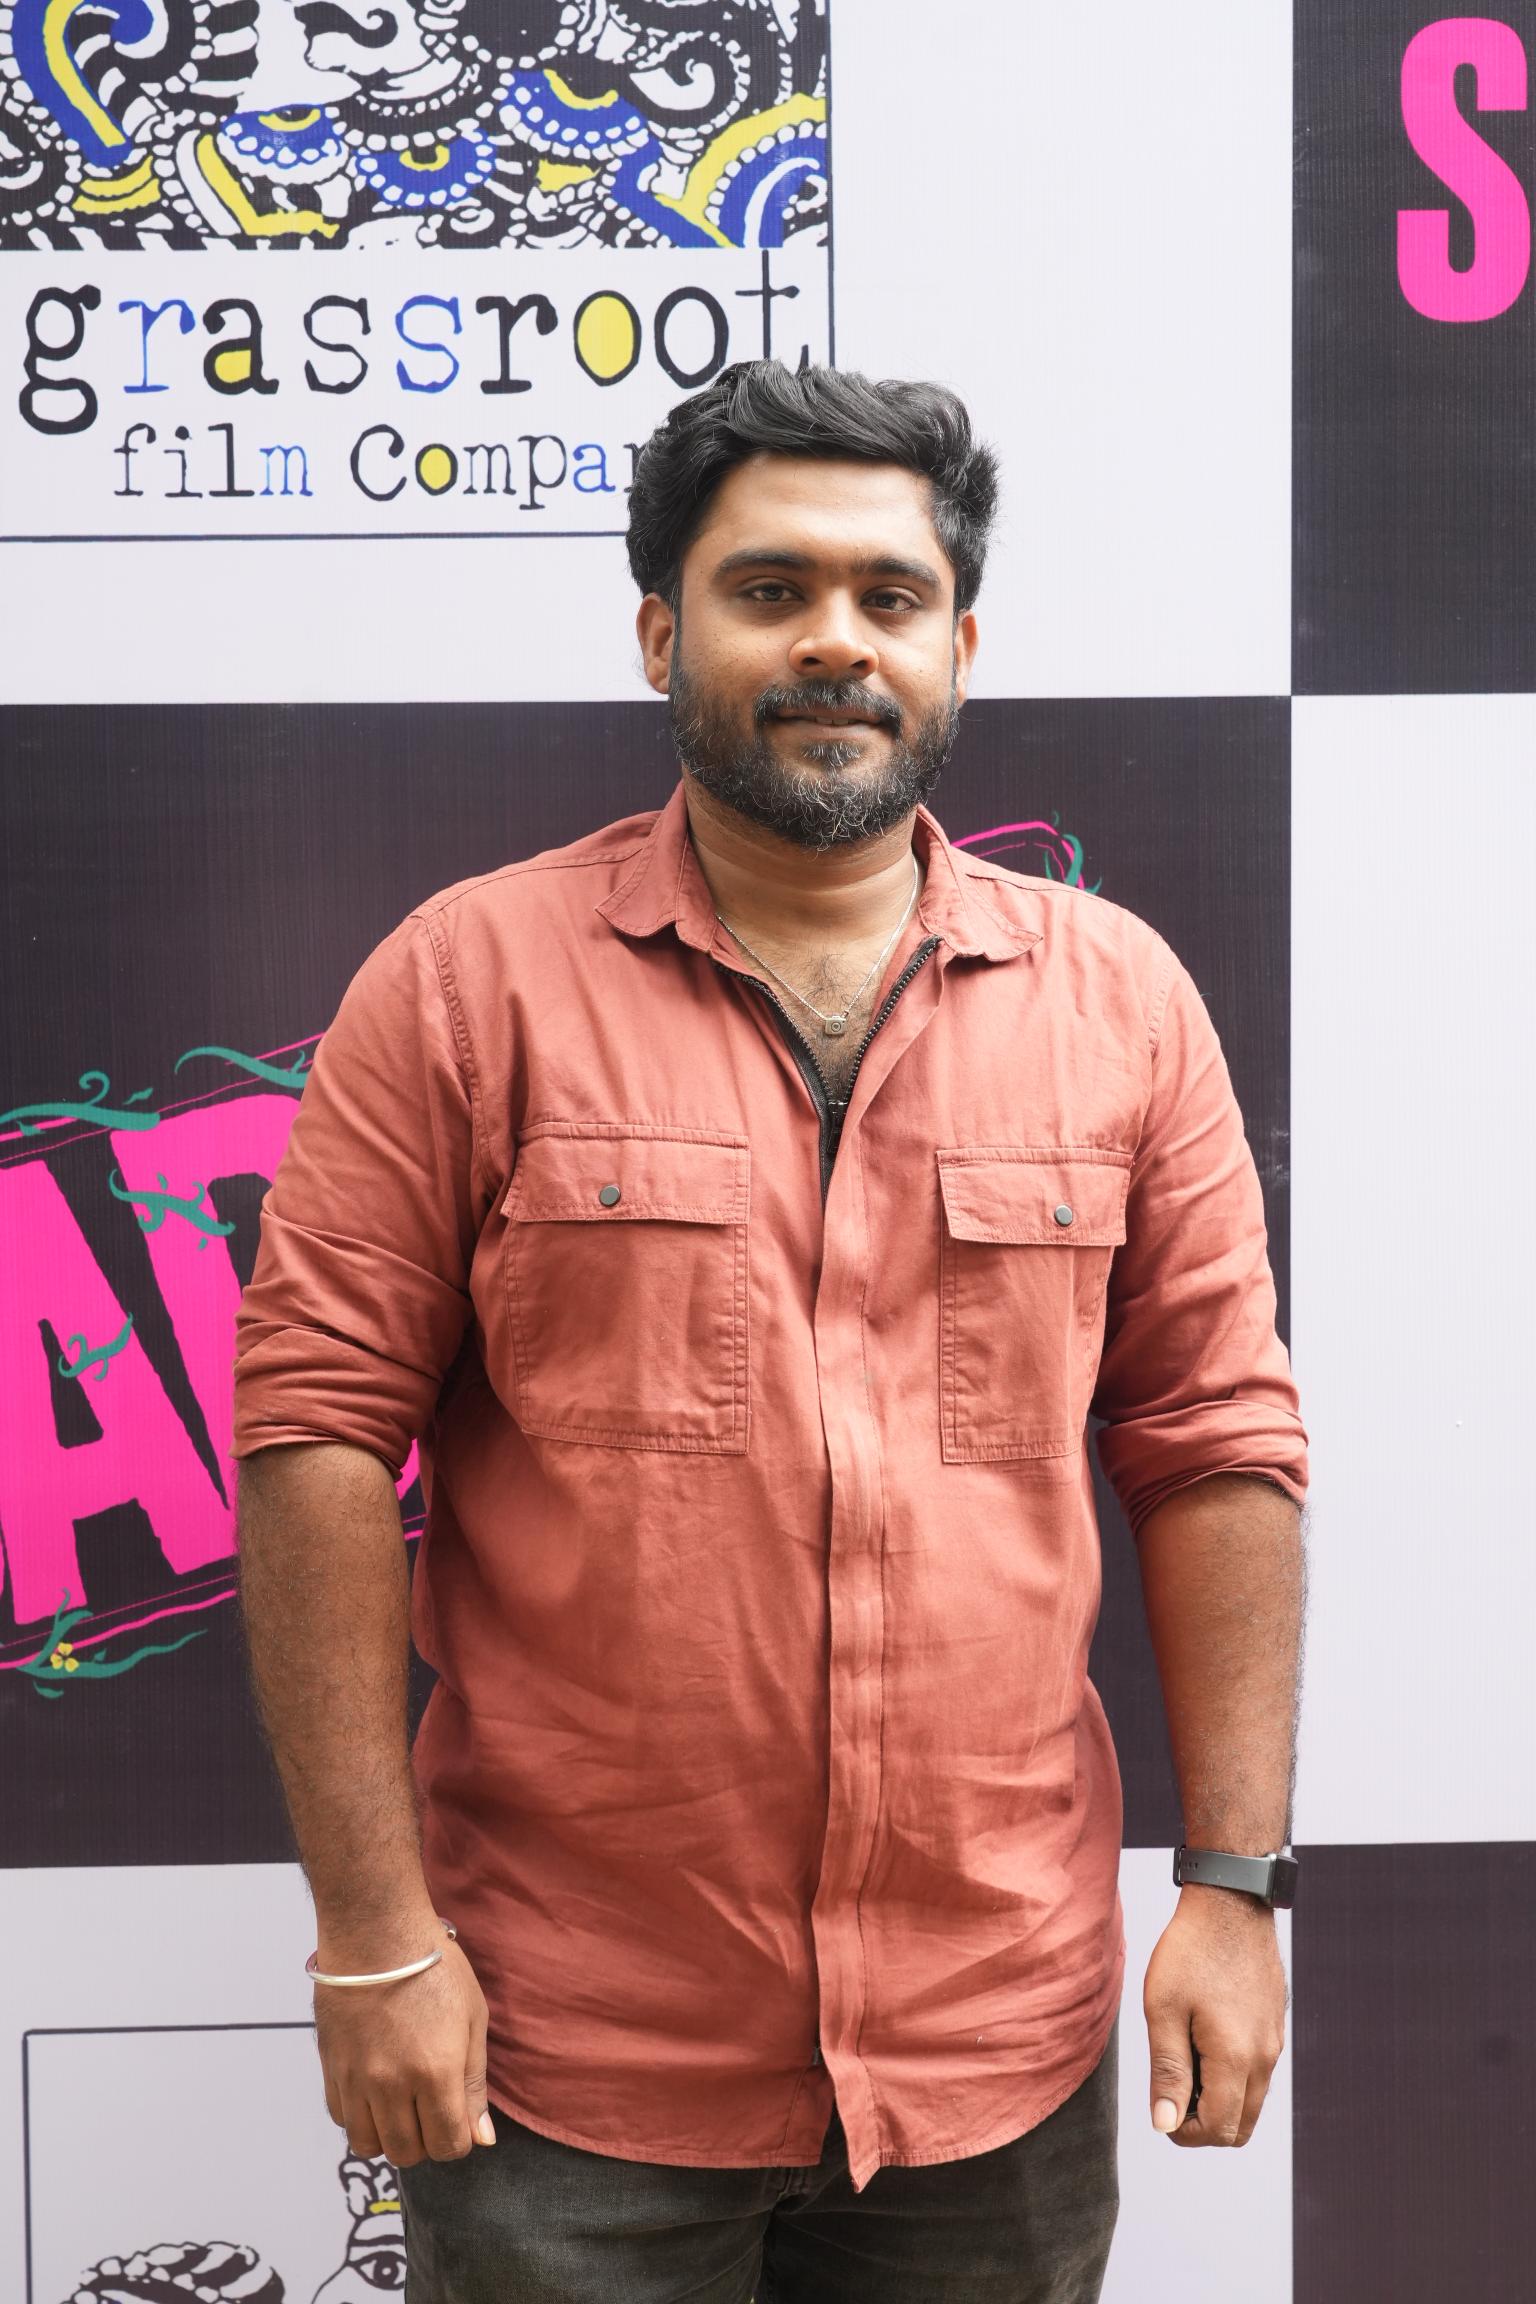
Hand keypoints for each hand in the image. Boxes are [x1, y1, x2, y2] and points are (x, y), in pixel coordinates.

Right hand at [314, 1928, 494, 2166]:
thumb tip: (480, 2138)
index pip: (448, 2146)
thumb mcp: (472, 2018)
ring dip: (389, 2134)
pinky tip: (374, 2090)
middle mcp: (393, 2085)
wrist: (376, 1932)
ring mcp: (357, 2079)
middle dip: (425, 2141)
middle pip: (407, 2152)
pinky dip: (360, 2117)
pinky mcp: (331, 2068)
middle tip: (430, 2108)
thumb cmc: (433, 1967)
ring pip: (370, 2144)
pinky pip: (342, 2119)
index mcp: (437, 2072)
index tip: (457, 2118)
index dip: (458, 2139)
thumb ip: (475, 2083)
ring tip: (401, 2104)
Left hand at [1142, 1890, 1286, 2146]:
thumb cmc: (1190, 1950)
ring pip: (1251, 2102)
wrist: (1230, 1902)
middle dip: (1204, 2124)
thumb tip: (1165, 2125)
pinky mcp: (1275, 2026)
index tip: (1160, 2107)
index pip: (1218, 2129)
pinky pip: (1258, 2074)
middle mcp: (1264, 2057)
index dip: (1184, 2133)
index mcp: (1236, 2057)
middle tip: (1170, 2090)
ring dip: (1218, 2101)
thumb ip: (1167, 2071)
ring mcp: (1274, 2042)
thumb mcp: (1164, 2009)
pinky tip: (1202, 2041)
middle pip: (1240, 2127)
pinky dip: (1232, 2078)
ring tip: (1183, 2060)